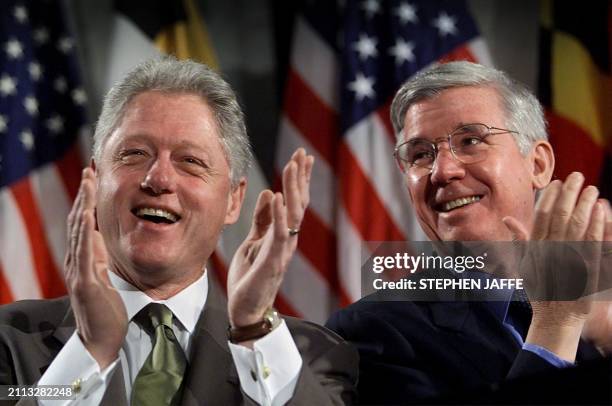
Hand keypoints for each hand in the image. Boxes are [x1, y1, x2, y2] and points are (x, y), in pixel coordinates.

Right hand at [64, 167, 126, 367]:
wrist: (105, 339)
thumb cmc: (110, 308)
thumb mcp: (106, 274)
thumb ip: (103, 255)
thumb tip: (104, 233)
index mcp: (86, 258)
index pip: (84, 222)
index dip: (88, 199)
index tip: (94, 176)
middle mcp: (78, 261)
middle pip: (78, 221)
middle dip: (84, 195)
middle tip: (90, 171)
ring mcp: (79, 272)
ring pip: (78, 232)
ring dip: (83, 206)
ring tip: (88, 183)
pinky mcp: (86, 284)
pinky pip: (84, 255)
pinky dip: (85, 233)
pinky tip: (88, 216)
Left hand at [227, 148, 313, 332]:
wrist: (245, 308)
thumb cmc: (250, 276)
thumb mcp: (253, 241)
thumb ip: (262, 219)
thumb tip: (271, 193)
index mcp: (282, 234)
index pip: (294, 201)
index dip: (298, 179)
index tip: (301, 157)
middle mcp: (287, 239)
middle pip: (298, 202)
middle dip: (300, 177)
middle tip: (302, 153)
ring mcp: (282, 249)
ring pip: (293, 214)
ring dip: (293, 189)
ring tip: (293, 166)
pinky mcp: (272, 260)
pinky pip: (279, 234)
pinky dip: (280, 215)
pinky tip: (279, 197)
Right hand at [503, 172, 606, 360]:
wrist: (555, 315)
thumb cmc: (539, 289)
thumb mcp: (523, 264)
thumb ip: (519, 239)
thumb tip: (506, 220)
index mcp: (535, 246)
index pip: (542, 214)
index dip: (550, 196)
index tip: (557, 182)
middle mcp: (551, 248)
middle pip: (560, 213)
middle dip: (569, 192)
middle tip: (577, 176)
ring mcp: (569, 256)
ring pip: (577, 222)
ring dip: (584, 203)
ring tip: (590, 188)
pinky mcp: (586, 264)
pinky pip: (592, 238)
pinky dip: (596, 222)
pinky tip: (599, 209)